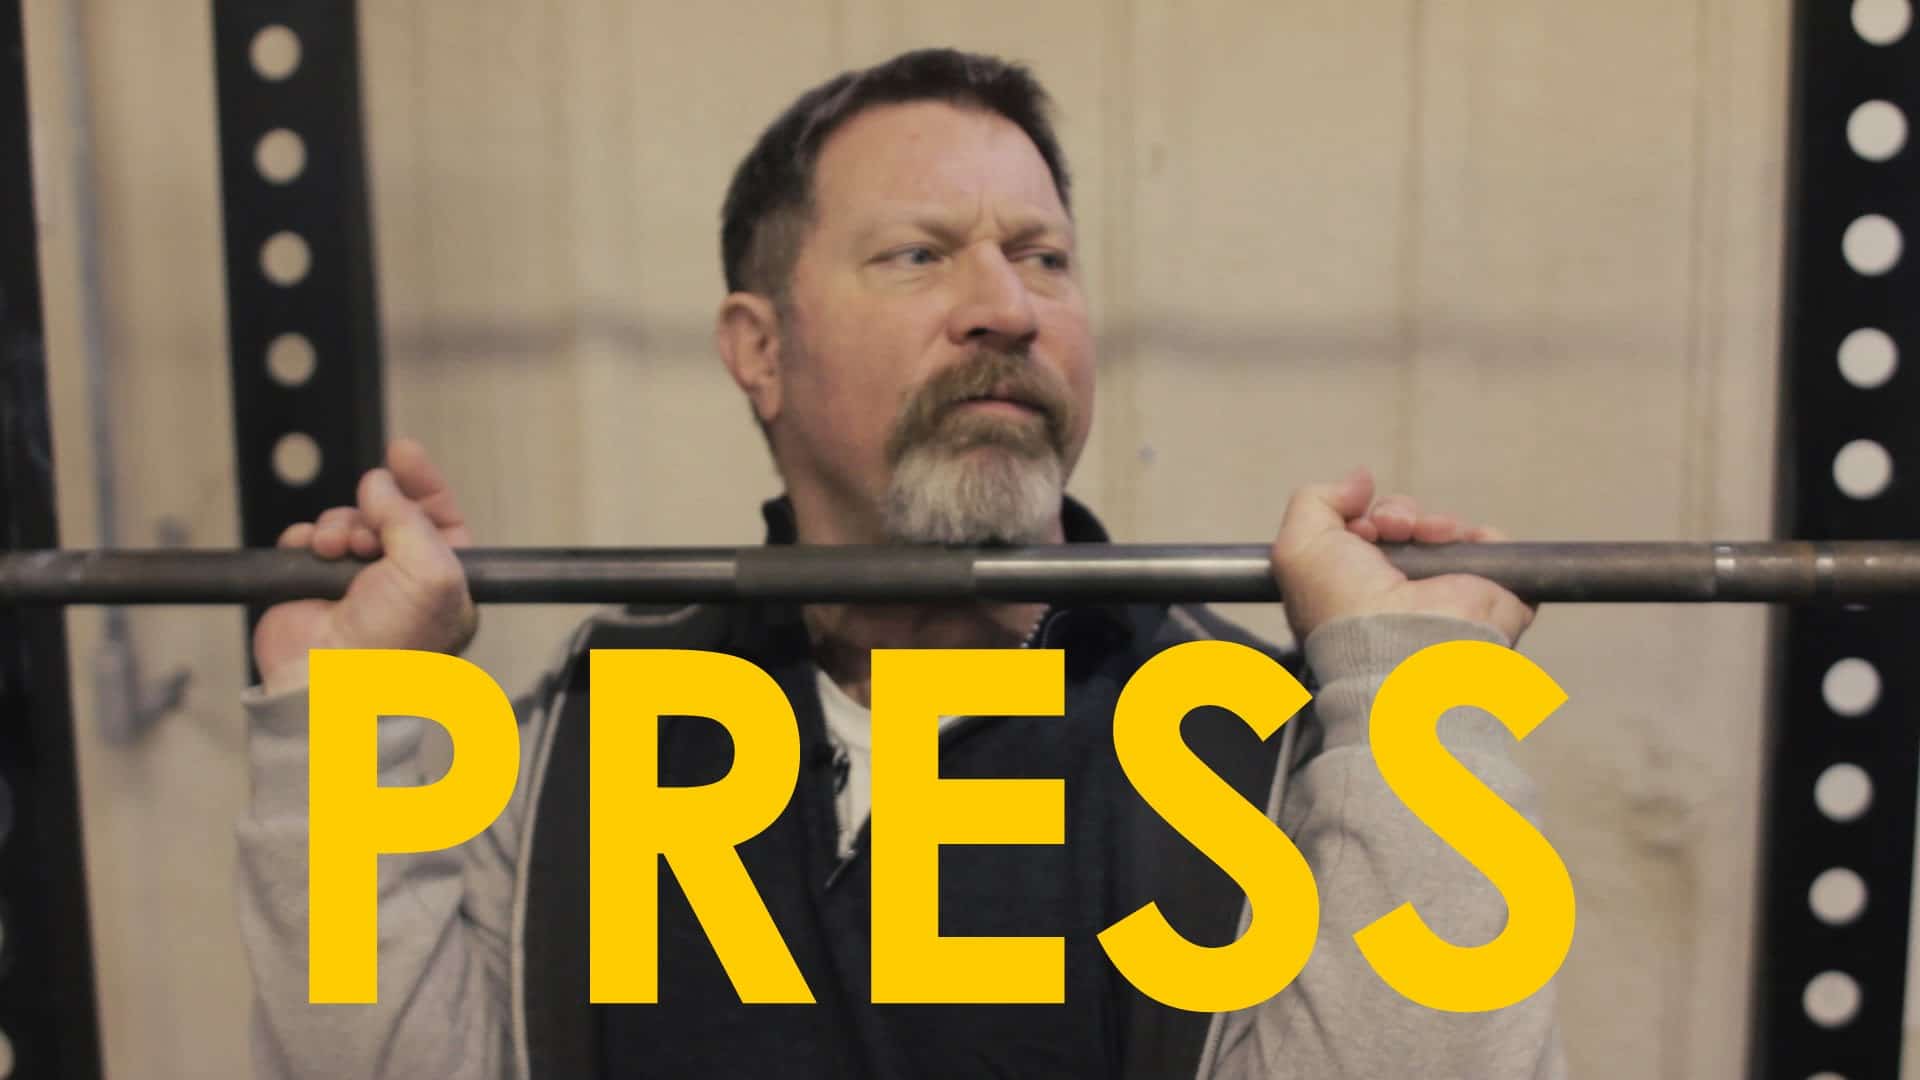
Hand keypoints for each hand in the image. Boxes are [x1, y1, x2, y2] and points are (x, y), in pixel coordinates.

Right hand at [251, 438, 478, 693]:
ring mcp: (356, 583)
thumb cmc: (392, 648)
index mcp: (444, 583)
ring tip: (338, 549)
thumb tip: (381, 485)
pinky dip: (307, 539)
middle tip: (367, 535)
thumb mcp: (430, 572)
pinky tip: (314, 554)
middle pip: (389, 514)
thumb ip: (412, 519)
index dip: (423, 484)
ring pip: (347, 522)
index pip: (440, 518)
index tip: (403, 453)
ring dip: (340, 526)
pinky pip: (308, 539)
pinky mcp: (312, 585)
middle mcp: (402, 582)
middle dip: (375, 512)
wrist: (331, 683)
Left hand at [1271, 466, 1534, 645]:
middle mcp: (1399, 593)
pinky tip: (1455, 542)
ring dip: (1433, 522)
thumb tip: (1358, 482)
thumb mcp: (1298, 548)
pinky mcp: (1489, 595)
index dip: (1359, 518)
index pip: (1363, 535)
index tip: (1357, 527)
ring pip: (1445, 533)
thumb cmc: (1345, 608)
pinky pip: (1491, 547)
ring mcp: (1445, 595)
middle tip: (1391, 528)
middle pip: (1404, 527)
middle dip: (1396, 513)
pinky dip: (1477, 535)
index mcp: (1355, 589)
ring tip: (1425, 537)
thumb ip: (1314, 501)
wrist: (1402, 644)